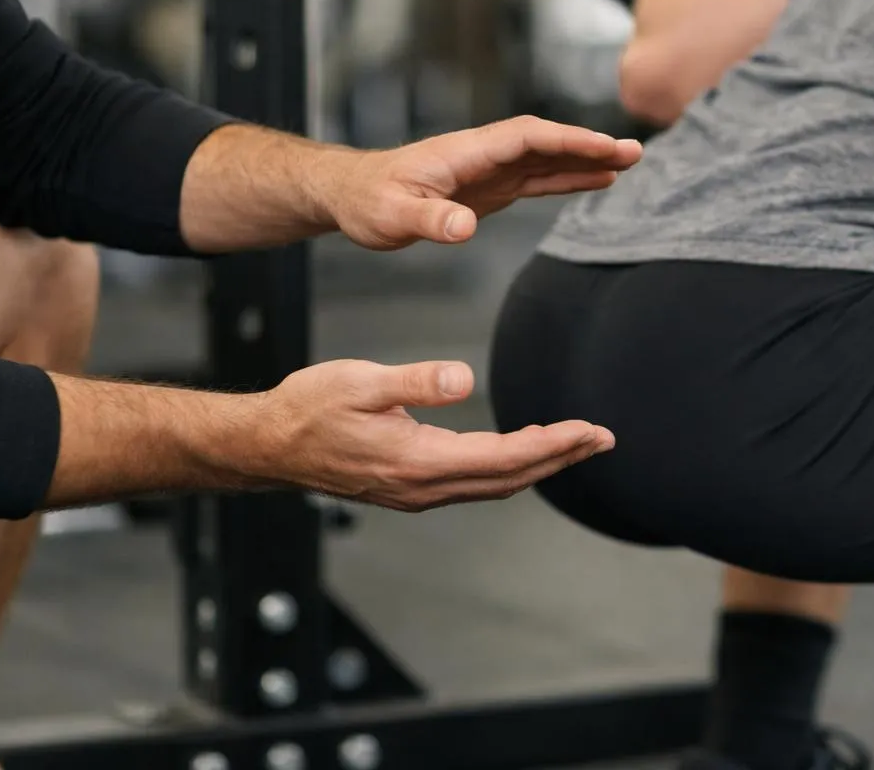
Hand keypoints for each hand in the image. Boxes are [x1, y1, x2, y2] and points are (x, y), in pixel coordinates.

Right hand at [253, 360, 613, 511]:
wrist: (268, 444)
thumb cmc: (309, 407)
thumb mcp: (360, 382)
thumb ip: (415, 382)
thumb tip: (464, 380)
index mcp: (419, 461)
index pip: (505, 457)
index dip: (554, 444)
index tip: (592, 430)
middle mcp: (424, 487)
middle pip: (511, 478)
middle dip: (562, 457)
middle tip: (604, 438)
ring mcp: (418, 493)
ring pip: (496, 485)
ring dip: (541, 464)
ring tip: (578, 444)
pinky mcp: (411, 489)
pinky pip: (476, 484)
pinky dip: (510, 468)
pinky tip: (524, 450)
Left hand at [323, 116, 641, 250]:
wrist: (350, 195)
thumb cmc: (366, 201)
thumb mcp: (391, 217)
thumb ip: (430, 222)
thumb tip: (465, 228)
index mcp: (465, 152)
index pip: (527, 138)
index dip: (567, 141)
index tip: (603, 148)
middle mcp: (483, 155)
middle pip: (546, 143)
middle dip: (590, 146)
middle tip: (634, 152)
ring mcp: (490, 170)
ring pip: (547, 159)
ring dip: (586, 160)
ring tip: (628, 163)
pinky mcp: (490, 188)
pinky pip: (537, 180)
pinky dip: (568, 178)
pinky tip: (595, 180)